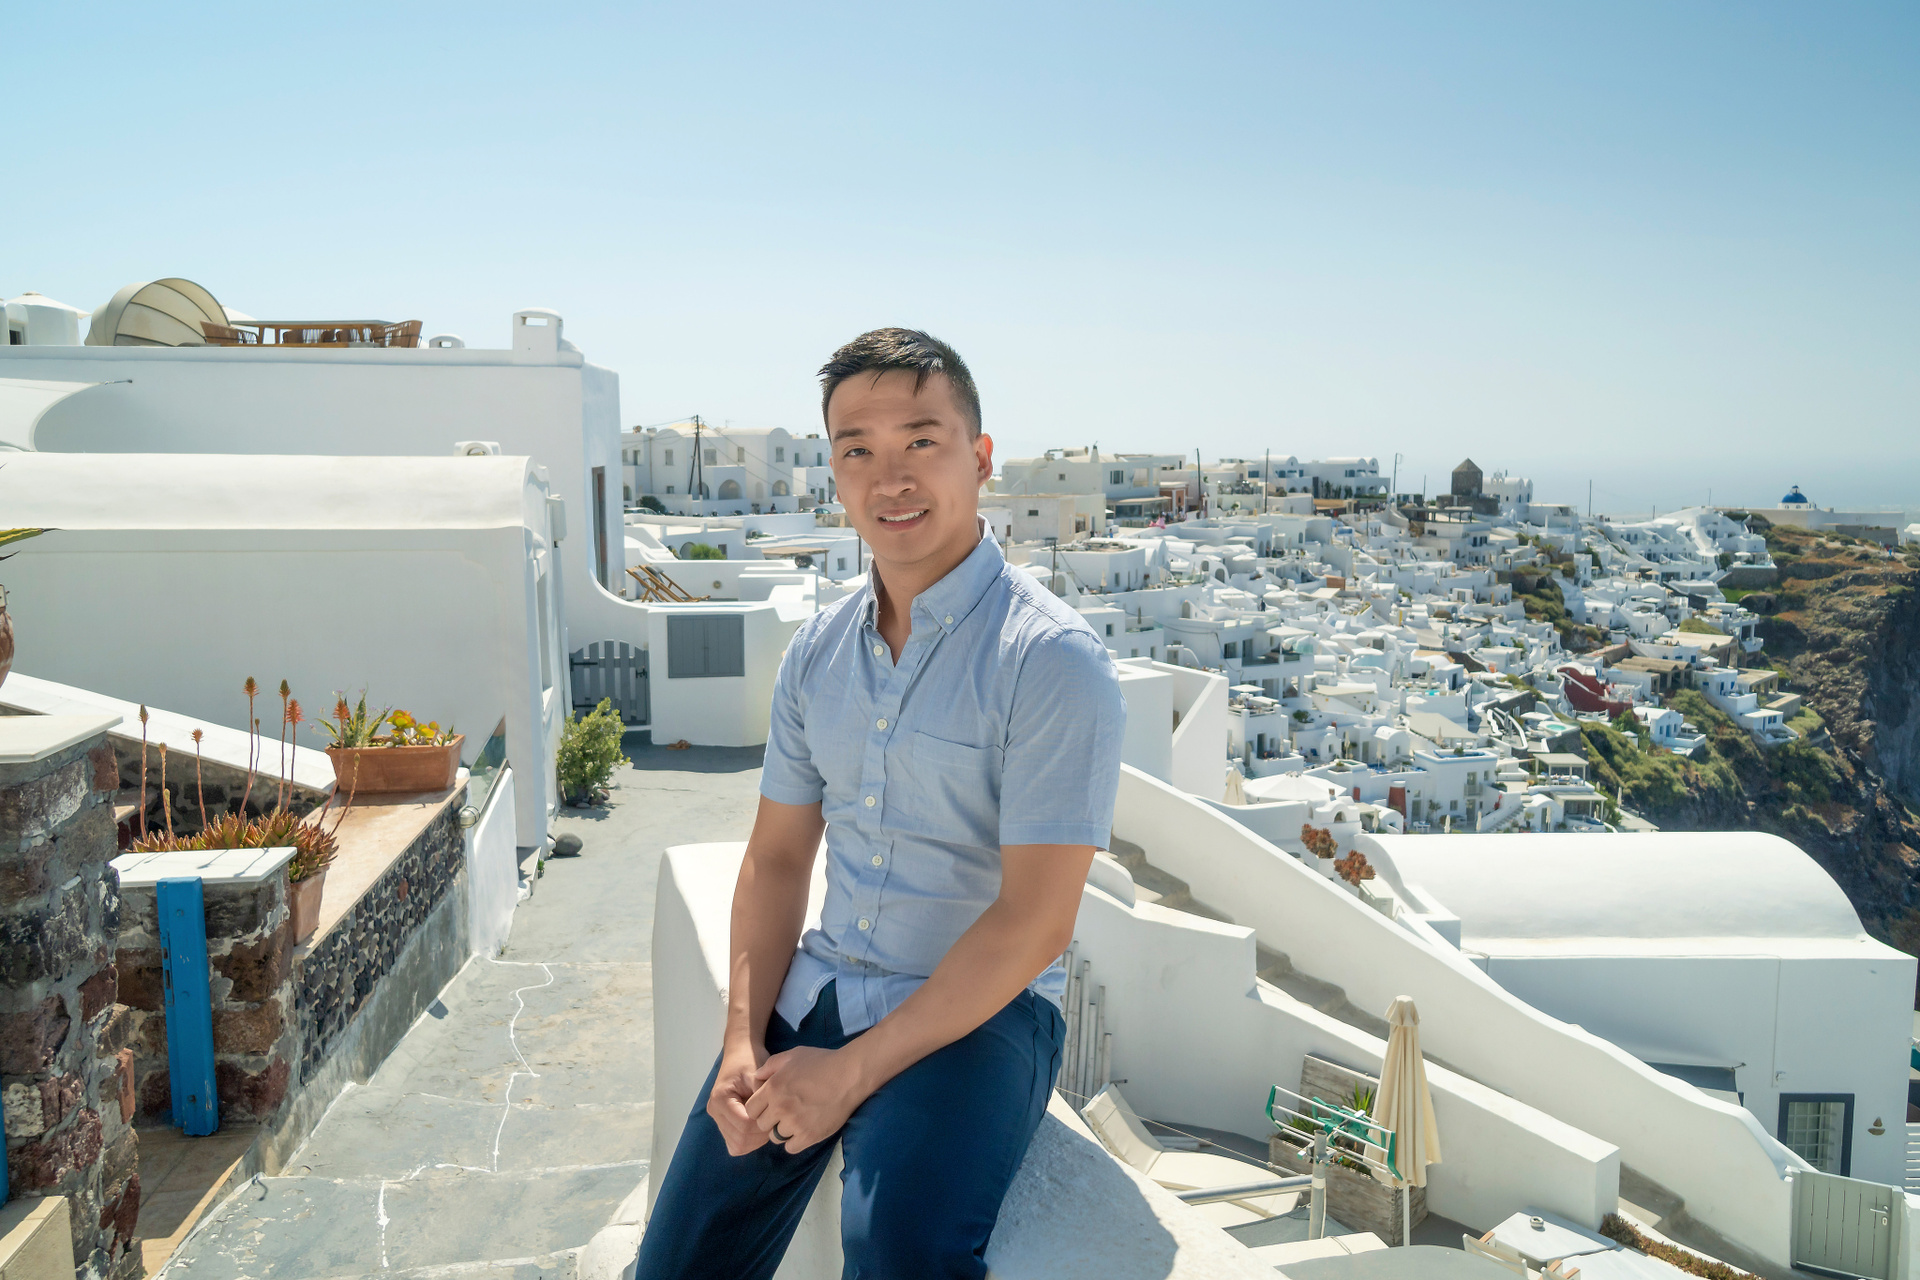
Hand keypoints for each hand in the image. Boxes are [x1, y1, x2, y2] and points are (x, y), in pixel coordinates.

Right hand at [707, 1040, 770, 1155]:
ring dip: (756, 1140)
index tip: (775, 1114)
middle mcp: (714, 1111)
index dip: (762, 1124)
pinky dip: (749, 1142)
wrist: (740, 1054)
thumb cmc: (750, 1060)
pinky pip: (735, 1144)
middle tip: (774, 1121)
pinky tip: (758, 1129)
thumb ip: (762, 1094)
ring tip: (767, 1123)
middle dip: (760, 1135)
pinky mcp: (723, 1124)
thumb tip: (770, 1115)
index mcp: (720, 1098)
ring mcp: (717, 1119)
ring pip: (737, 1146)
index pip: (743, 1125)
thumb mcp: (758, 1073)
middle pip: (740, 1139)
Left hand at [745, 1045, 868, 1152]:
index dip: (759, 1108)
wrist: (849, 1075)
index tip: (770, 1105)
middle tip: (783, 1113)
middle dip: (770, 1120)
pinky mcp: (809, 1136)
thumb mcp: (792, 1055)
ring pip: (775, 1137)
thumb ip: (770, 1065)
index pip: (751, 1110)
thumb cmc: (821, 1062)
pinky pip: (791, 1147)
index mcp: (772, 1089)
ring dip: (782, 1131)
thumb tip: (757, 1077)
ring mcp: (795, 1124)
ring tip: (795, 1121)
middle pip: (762, 1125)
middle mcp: (780, 1108)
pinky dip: (795, 1141)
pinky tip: (803, 1130)